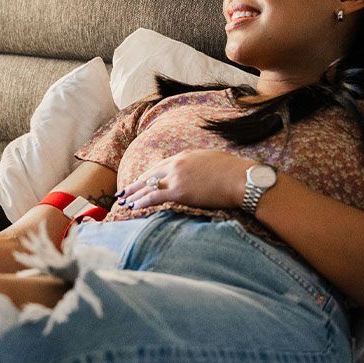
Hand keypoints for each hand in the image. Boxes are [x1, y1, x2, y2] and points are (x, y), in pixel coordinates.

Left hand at [120, 150, 250, 211]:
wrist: (241, 178)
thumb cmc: (233, 170)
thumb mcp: (210, 160)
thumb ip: (197, 164)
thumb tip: (196, 172)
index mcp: (183, 156)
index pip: (159, 166)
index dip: (147, 174)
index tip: (138, 180)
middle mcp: (176, 164)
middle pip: (149, 175)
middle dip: (135, 184)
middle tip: (123, 192)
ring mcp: (176, 177)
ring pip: (148, 186)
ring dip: (134, 194)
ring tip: (124, 201)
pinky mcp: (179, 192)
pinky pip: (155, 197)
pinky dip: (142, 202)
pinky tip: (134, 206)